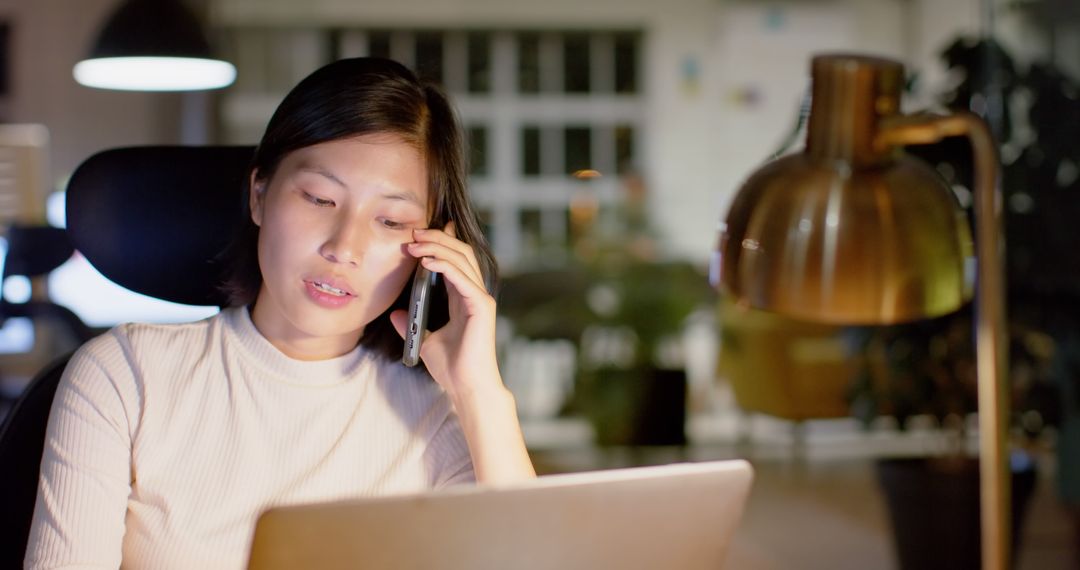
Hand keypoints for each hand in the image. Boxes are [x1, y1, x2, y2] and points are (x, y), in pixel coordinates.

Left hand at [390, 222, 501, 399]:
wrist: (466, 387)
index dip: (441, 242)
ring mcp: (480, 298)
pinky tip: (426, 261)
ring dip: (437, 247)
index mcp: (464, 299)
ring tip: (415, 243)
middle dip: (437, 238)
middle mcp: (475, 294)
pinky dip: (444, 265)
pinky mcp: (481, 306)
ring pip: (462, 259)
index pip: (456, 260)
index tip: (420, 233)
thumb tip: (395, 314)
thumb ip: (412, 324)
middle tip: (414, 232)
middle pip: (461, 252)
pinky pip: (462, 277)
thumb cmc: (452, 368)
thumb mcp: (425, 340)